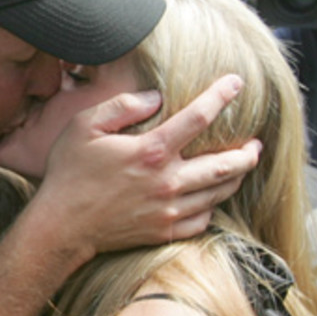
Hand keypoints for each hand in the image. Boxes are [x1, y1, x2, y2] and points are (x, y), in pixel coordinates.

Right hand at [37, 75, 261, 250]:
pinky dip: (212, 207)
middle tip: (256, 143)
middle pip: (225, 164)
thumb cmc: (69, 174)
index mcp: (151, 151)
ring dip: (236, 178)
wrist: (60, 227)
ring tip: (242, 167)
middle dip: (248, 152)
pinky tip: (211, 198)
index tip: (236, 84)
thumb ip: (122, 106)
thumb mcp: (85, 127)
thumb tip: (156, 97)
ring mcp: (168, 210)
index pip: (199, 117)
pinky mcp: (163, 231)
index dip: (222, 96)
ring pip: (218, 193)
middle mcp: (167, 181)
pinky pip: (202, 220)